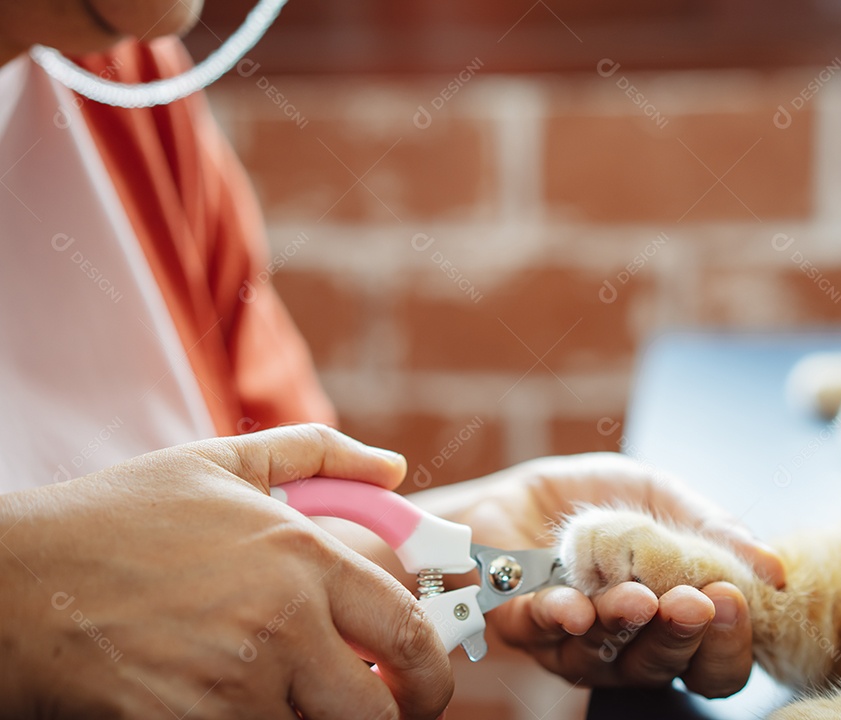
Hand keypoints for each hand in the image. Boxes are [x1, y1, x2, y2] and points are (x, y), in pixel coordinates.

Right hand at [0, 424, 452, 718]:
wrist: (19, 586)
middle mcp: (280, 629)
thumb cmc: (121, 520)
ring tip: (295, 692)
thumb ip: (322, 455)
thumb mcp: (223, 464)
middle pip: (378, 712)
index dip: (434, 669)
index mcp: (303, 560)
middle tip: (377, 704)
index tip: (425, 679)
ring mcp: (233, 691)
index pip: (409, 632)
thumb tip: (392, 468)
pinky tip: (239, 701)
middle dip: (392, 715)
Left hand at [411, 452, 784, 698]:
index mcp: (667, 622)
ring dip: (623, 626)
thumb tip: (772, 567)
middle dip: (681, 638)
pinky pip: (541, 632)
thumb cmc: (594, 500)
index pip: (711, 662)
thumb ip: (712, 527)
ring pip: (603, 657)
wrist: (518, 490)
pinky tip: (576, 606)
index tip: (734, 600)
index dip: (727, 645)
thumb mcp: (661, 495)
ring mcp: (571, 643)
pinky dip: (559, 617)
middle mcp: (624, 645)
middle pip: (662, 668)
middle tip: (696, 603)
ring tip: (640, 599)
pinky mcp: (520, 625)